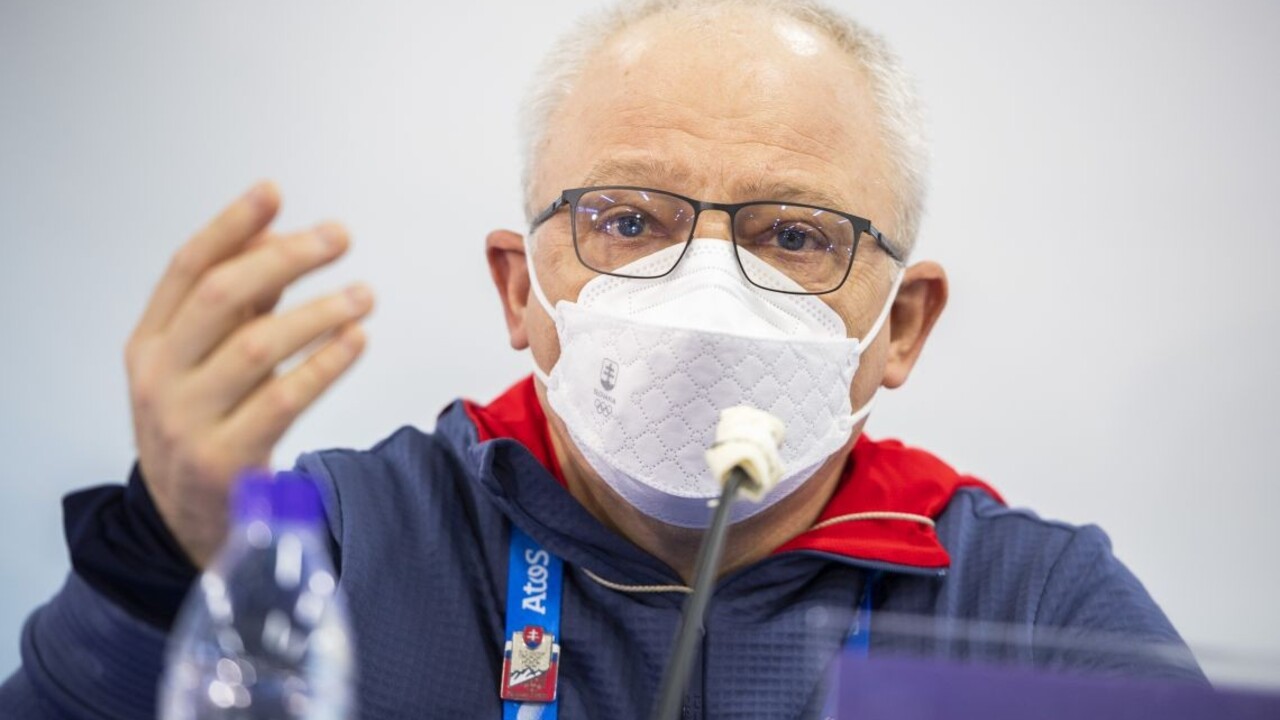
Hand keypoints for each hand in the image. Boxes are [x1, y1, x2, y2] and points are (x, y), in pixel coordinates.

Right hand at [125, 181, 373, 566]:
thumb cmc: (205, 427)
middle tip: (338, 237)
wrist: (186, 523)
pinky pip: (284, 400)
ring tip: (363, 294)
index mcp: (149, 344)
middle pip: (220, 298)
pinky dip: (326, 365)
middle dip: (285, 259)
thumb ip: (236, 308)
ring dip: (318, 312)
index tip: (274, 192)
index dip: (232, 226)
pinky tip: (357, 342)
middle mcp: (159, 378)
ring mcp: (187, 421)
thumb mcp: (203, 365)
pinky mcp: (225, 460)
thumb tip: (277, 241)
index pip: (186, 269)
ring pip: (257, 347)